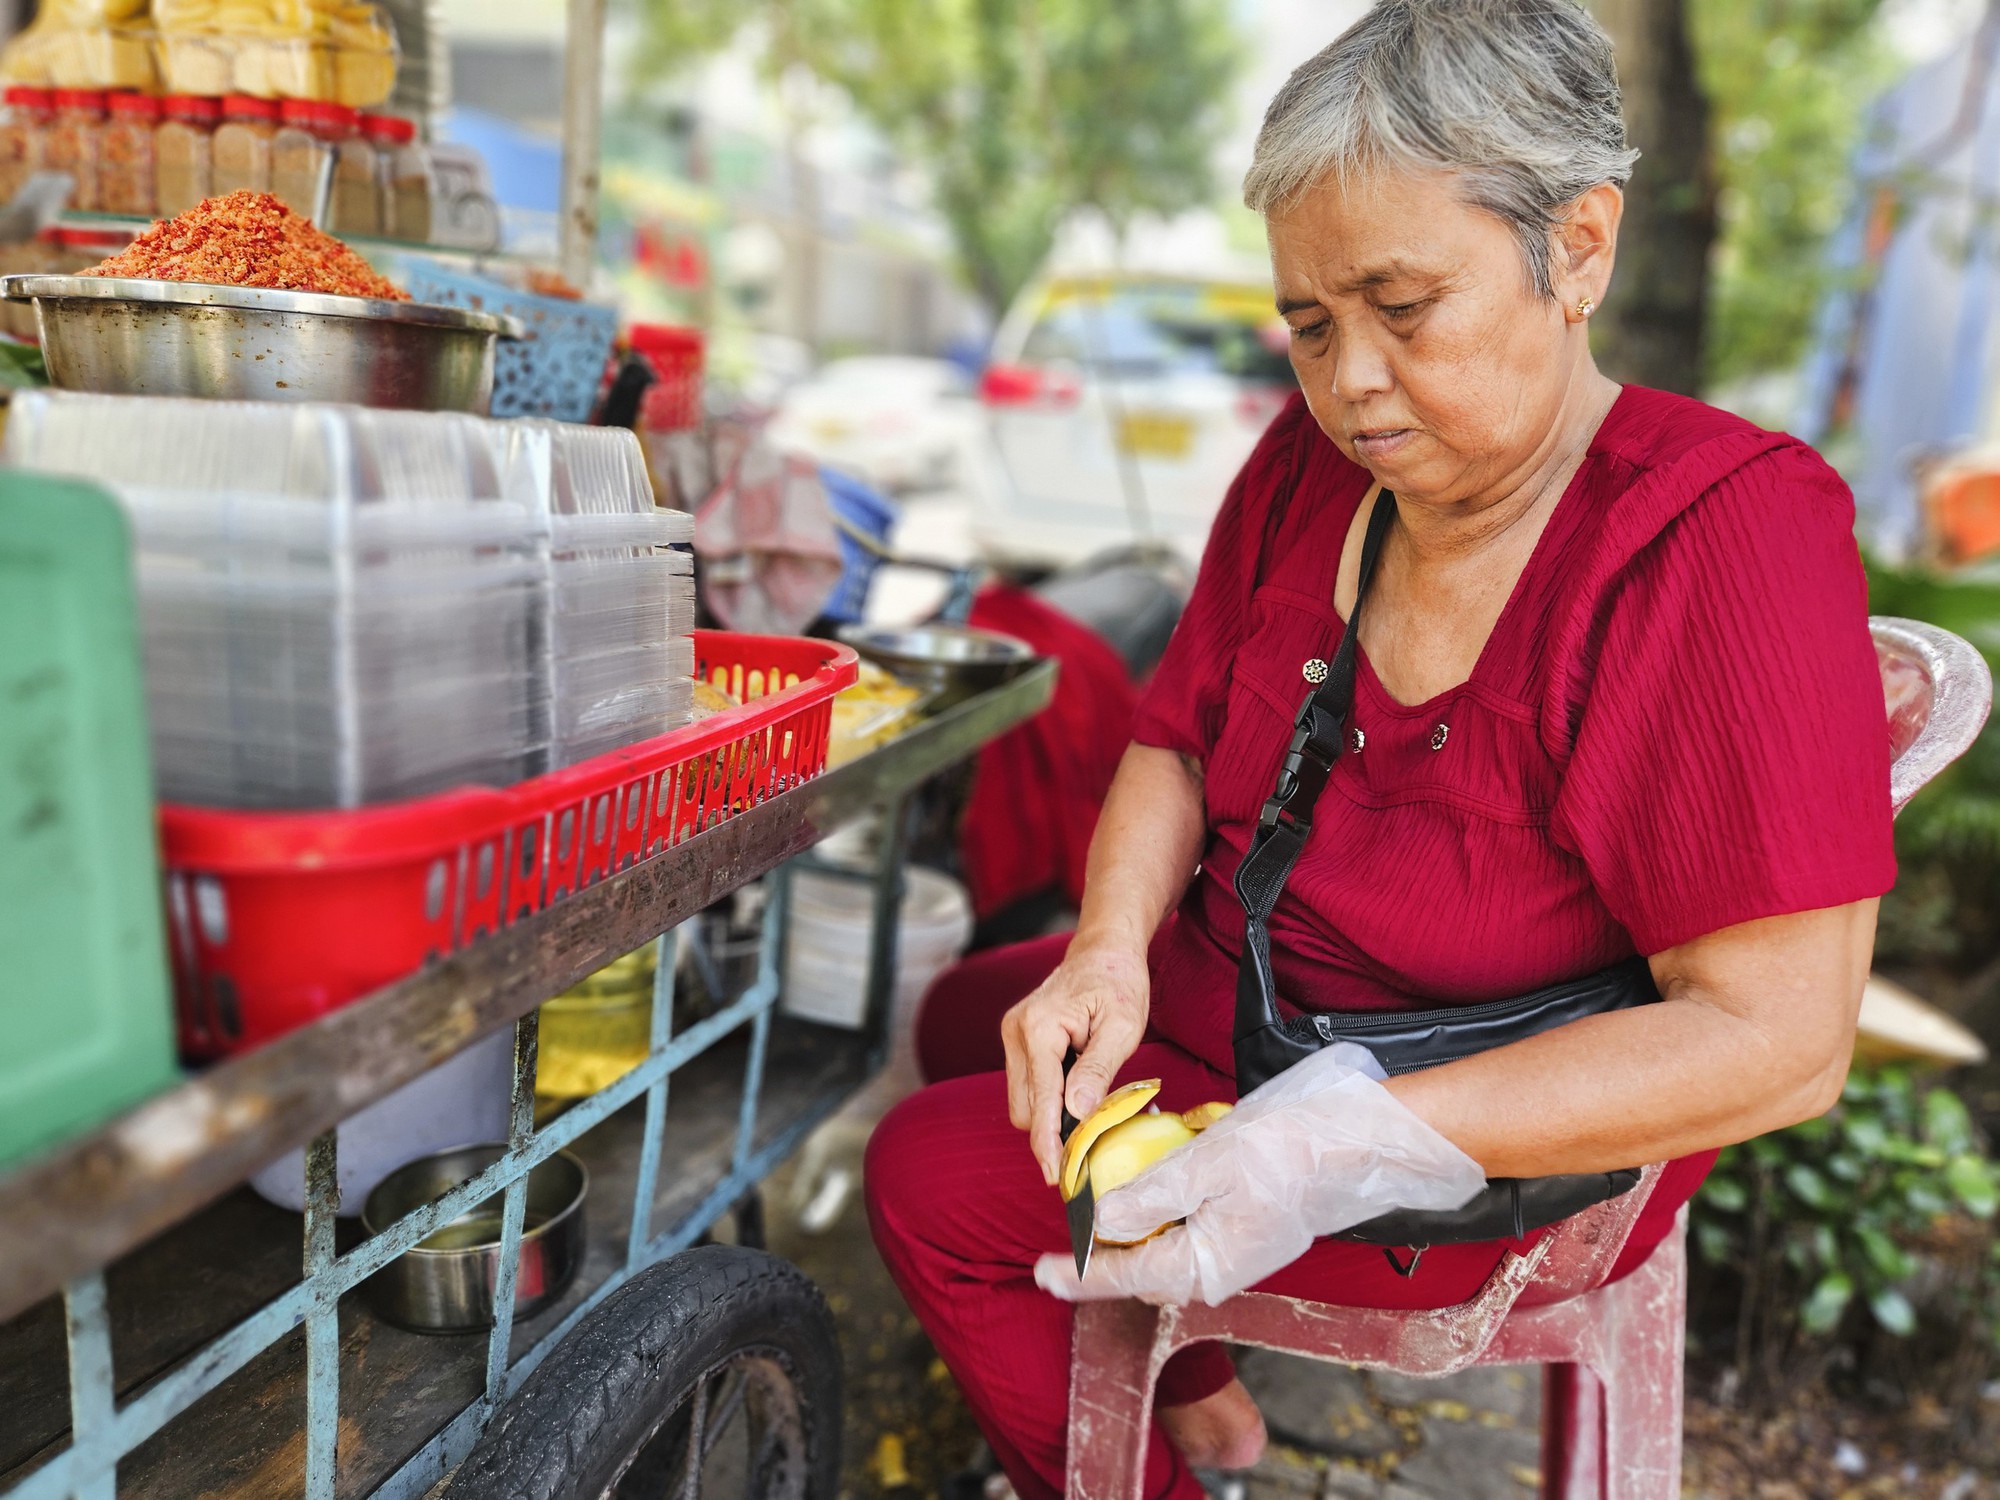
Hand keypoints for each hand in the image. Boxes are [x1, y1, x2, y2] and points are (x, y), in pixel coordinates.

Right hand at [1002, 939, 1150, 1185]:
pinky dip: (1049, 1096)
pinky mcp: (1018, 1040)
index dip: (1048, 1141)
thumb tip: (1077, 1113)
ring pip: (1022, 1100)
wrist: (1104, 950)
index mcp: (1039, 1028)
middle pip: (1024, 1107)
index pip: (1040, 1100)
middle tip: (1092, 1135)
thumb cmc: (1119, 984)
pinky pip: (1027, 1085)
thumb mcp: (1123, 1028)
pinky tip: (1076, 1083)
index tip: (1055, 1176)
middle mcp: (1016, 1032)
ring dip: (1051, 1111)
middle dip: (1051, 1127)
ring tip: (1089, 1094)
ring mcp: (1013, 1036)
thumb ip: (1098, 1070)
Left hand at [1033, 1044, 1486, 1304]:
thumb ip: (1147, 1199)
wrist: (1353, 1146)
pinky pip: (1189, 1234)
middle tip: (1068, 1226)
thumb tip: (1099, 1225)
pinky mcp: (1245, 1236)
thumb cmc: (1282, 1153)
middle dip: (1103, 1252)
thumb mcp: (1202, 1166)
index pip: (1123, 1276)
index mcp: (1201, 1267)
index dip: (1077, 1273)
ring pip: (1164, 1251)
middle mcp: (1215, 1273)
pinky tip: (1154, 1186)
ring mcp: (1233, 1256)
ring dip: (1134, 1230)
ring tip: (1107, 1201)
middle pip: (1140, 1269)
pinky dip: (1165, 1214)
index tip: (1041, 1271)